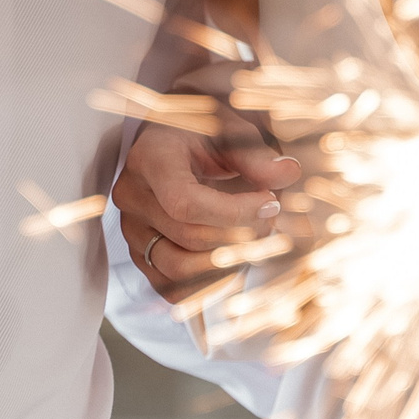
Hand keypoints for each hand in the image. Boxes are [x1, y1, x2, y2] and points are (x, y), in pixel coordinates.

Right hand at [112, 106, 301, 302]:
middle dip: (239, 234)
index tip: (270, 202)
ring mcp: (131, 229)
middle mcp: (132, 195)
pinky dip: (206, 282)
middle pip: (188, 236)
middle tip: (270, 218)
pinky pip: (170, 286)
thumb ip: (256, 155)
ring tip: (252, 239)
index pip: (185, 203)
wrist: (171, 143)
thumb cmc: (200, 134)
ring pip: (178, 268)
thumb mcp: (230, 131)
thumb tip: (288, 173)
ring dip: (225, 263)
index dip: (234, 212)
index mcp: (150, 158)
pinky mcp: (140, 254)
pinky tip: (231, 259)